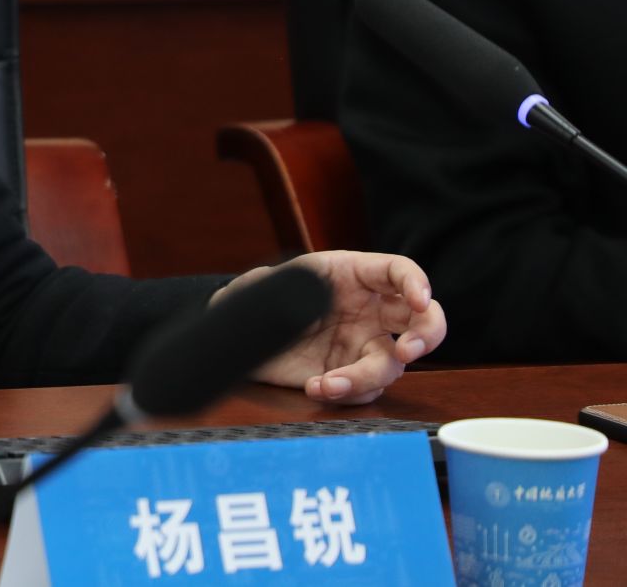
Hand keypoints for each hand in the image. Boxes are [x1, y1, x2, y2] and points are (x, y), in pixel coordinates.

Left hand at [223, 252, 446, 404]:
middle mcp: (369, 311)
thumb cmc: (258, 299)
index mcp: (354, 275)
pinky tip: (316, 387)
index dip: (416, 282)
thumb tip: (309, 295)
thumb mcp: (270, 282)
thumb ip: (292, 286)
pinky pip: (367, 389)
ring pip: (392, 365)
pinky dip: (347, 393)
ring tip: (327, 384)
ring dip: (365, 378)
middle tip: (406, 350)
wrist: (239, 338)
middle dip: (426, 335)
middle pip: (423, 319)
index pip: (398, 271)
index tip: (419, 300)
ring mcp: (363, 345)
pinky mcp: (351, 374)